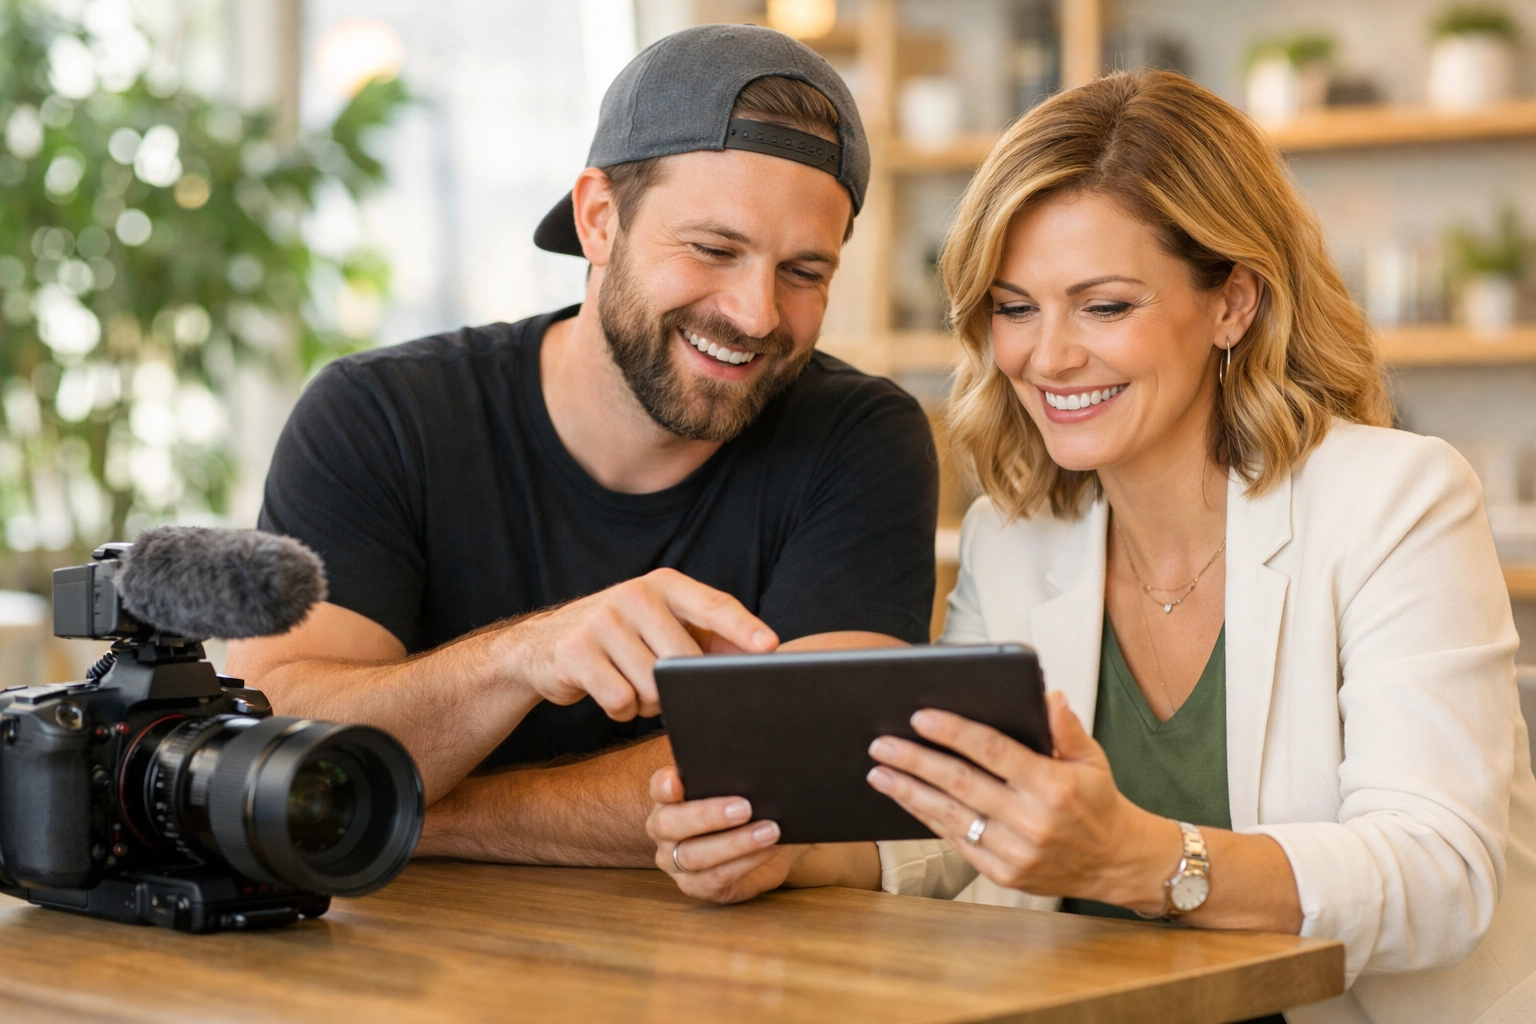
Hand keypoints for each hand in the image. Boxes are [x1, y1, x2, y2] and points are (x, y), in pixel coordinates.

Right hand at [503, 568, 777, 722]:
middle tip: (663, 685)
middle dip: (682, 689)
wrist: (543, 647)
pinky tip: (608, 693)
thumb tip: (762, 656)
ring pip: (654, 687)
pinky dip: (621, 710)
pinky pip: (621, 700)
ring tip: (631, 685)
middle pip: (686, 661)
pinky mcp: (576, 652)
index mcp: (663, 585)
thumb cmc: (620, 639)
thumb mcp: (661, 625)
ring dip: (648, 703)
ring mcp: (602, 621)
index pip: (714, 604)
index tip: (771, 647)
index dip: (745, 627)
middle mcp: (634, 595)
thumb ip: (708, 636)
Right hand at [646, 766, 796, 903]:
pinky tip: (770, 848)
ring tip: (768, 831)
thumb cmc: (741, 815)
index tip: (676, 781)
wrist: (757, 852)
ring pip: (696, 855)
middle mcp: (663, 832)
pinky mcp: (695, 886)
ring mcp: (674, 863)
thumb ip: (731, 782)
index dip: (664, 785)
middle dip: (707, 815)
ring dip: (736, 843)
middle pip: (671, 824)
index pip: (659, 788)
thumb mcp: (735, 794)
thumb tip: (752, 774)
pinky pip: (719, 877)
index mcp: (667, 800)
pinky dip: (748, 861)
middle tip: (744, 808)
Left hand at [865, 692, 1176, 913]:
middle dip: (915, 761)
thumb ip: (1066, 728)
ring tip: (878, 773)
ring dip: (909, 793)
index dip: (954, 732)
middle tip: (881, 744)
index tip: (921, 716)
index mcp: (1052, 785)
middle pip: (960, 783)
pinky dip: (928, 820)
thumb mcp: (1092, 759)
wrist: (1116, 863)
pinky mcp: (1003, 874)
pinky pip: (957, 842)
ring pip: (950, 816)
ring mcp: (1015, 851)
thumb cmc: (1098, 802)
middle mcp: (1031, 820)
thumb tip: (1048, 696)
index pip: (993, 751)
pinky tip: (907, 800)